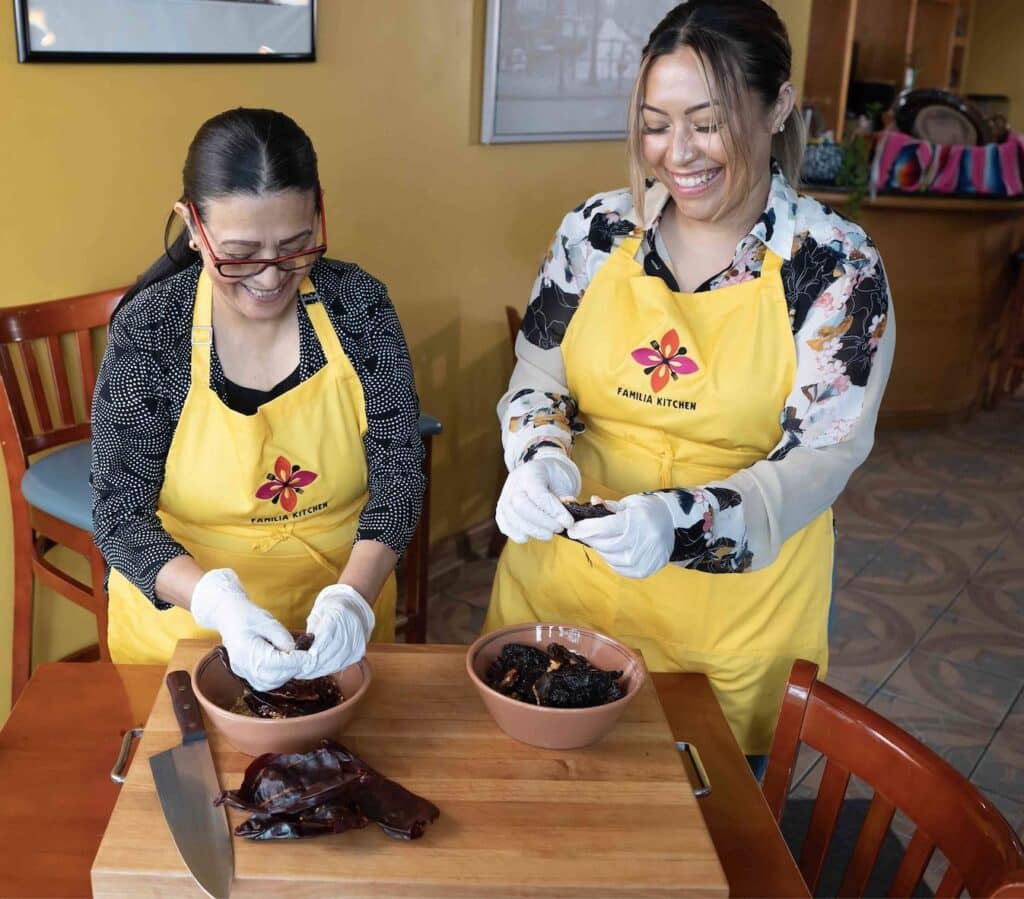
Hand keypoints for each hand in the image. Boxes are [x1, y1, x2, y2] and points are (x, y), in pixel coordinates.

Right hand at [190, 569, 305, 690]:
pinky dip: (277, 677)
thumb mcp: (270, 623)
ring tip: (296, 660)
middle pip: (272, 678)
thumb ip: (284, 640)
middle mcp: (242, 665)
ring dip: (285, 675)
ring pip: (268, 684)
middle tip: (306, 658)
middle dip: (292, 670)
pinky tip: (285, 665)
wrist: (229, 616)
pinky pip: (263, 682)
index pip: (275, 663)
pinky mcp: (244, 674)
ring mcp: (241, 672)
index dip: (295, 662)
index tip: (311, 657)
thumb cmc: (249, 616)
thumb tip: (298, 654)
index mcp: (246, 650)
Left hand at [299, 583, 375, 678]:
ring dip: (319, 670)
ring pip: (336, 662)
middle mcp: (351, 628)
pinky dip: (329, 669)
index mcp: (339, 614)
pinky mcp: (359, 651)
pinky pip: (342, 664)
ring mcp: (357, 641)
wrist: (354, 607)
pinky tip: (318, 671)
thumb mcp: (317, 615)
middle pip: (331, 652)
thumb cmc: (331, 609)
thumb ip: (311, 632)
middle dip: (313, 665)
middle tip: (298, 672)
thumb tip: (300, 652)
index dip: (312, 652)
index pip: (325, 638)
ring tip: (305, 674)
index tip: (300, 662)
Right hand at [495, 454, 580, 542]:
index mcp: (530, 473)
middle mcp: (514, 484)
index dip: (554, 511)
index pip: (538, 495)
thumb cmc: (552, 478)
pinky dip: (516, 534)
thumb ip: (565, 501)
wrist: (539, 472)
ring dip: (532, 531)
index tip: (568, 522)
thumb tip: (566, 521)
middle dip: (542, 522)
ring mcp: (504, 496)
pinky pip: (504, 525)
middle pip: (521, 507)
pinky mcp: (500, 509)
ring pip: (512, 518)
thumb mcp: (563, 483)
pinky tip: (529, 536)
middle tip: (558, 528)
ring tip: (549, 534)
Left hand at [566, 493, 674, 577]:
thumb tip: (590, 503)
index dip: (584, 529)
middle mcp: (640, 542)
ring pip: (609, 558)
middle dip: (590, 538)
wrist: (673, 524)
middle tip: (584, 533)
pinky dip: (612, 559)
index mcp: (635, 521)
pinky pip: (618, 568)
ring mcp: (643, 559)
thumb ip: (608, 506)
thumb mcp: (629, 503)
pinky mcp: (644, 570)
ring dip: (601, 549)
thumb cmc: (647, 510)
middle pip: (603, 544)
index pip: (603, 528)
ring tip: (604, 539)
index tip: (572, 529)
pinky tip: (615, 550)